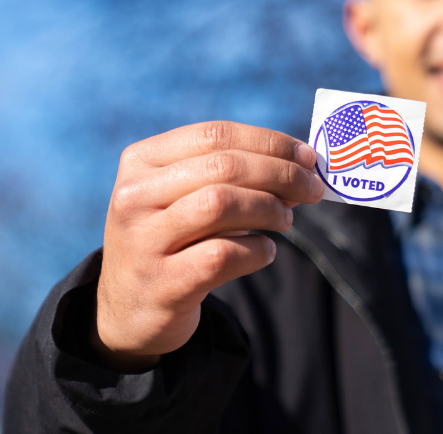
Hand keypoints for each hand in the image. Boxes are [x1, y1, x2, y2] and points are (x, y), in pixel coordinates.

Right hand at [91, 121, 322, 370]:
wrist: (130, 308)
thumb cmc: (174, 239)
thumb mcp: (186, 196)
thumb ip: (233, 175)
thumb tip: (302, 165)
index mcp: (142, 161)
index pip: (214, 135)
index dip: (269, 142)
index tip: (307, 157)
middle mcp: (134, 196)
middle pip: (223, 166)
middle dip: (280, 174)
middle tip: (312, 189)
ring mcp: (143, 241)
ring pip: (220, 203)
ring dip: (268, 208)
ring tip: (286, 219)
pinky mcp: (162, 284)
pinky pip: (223, 255)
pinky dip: (256, 250)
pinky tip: (265, 252)